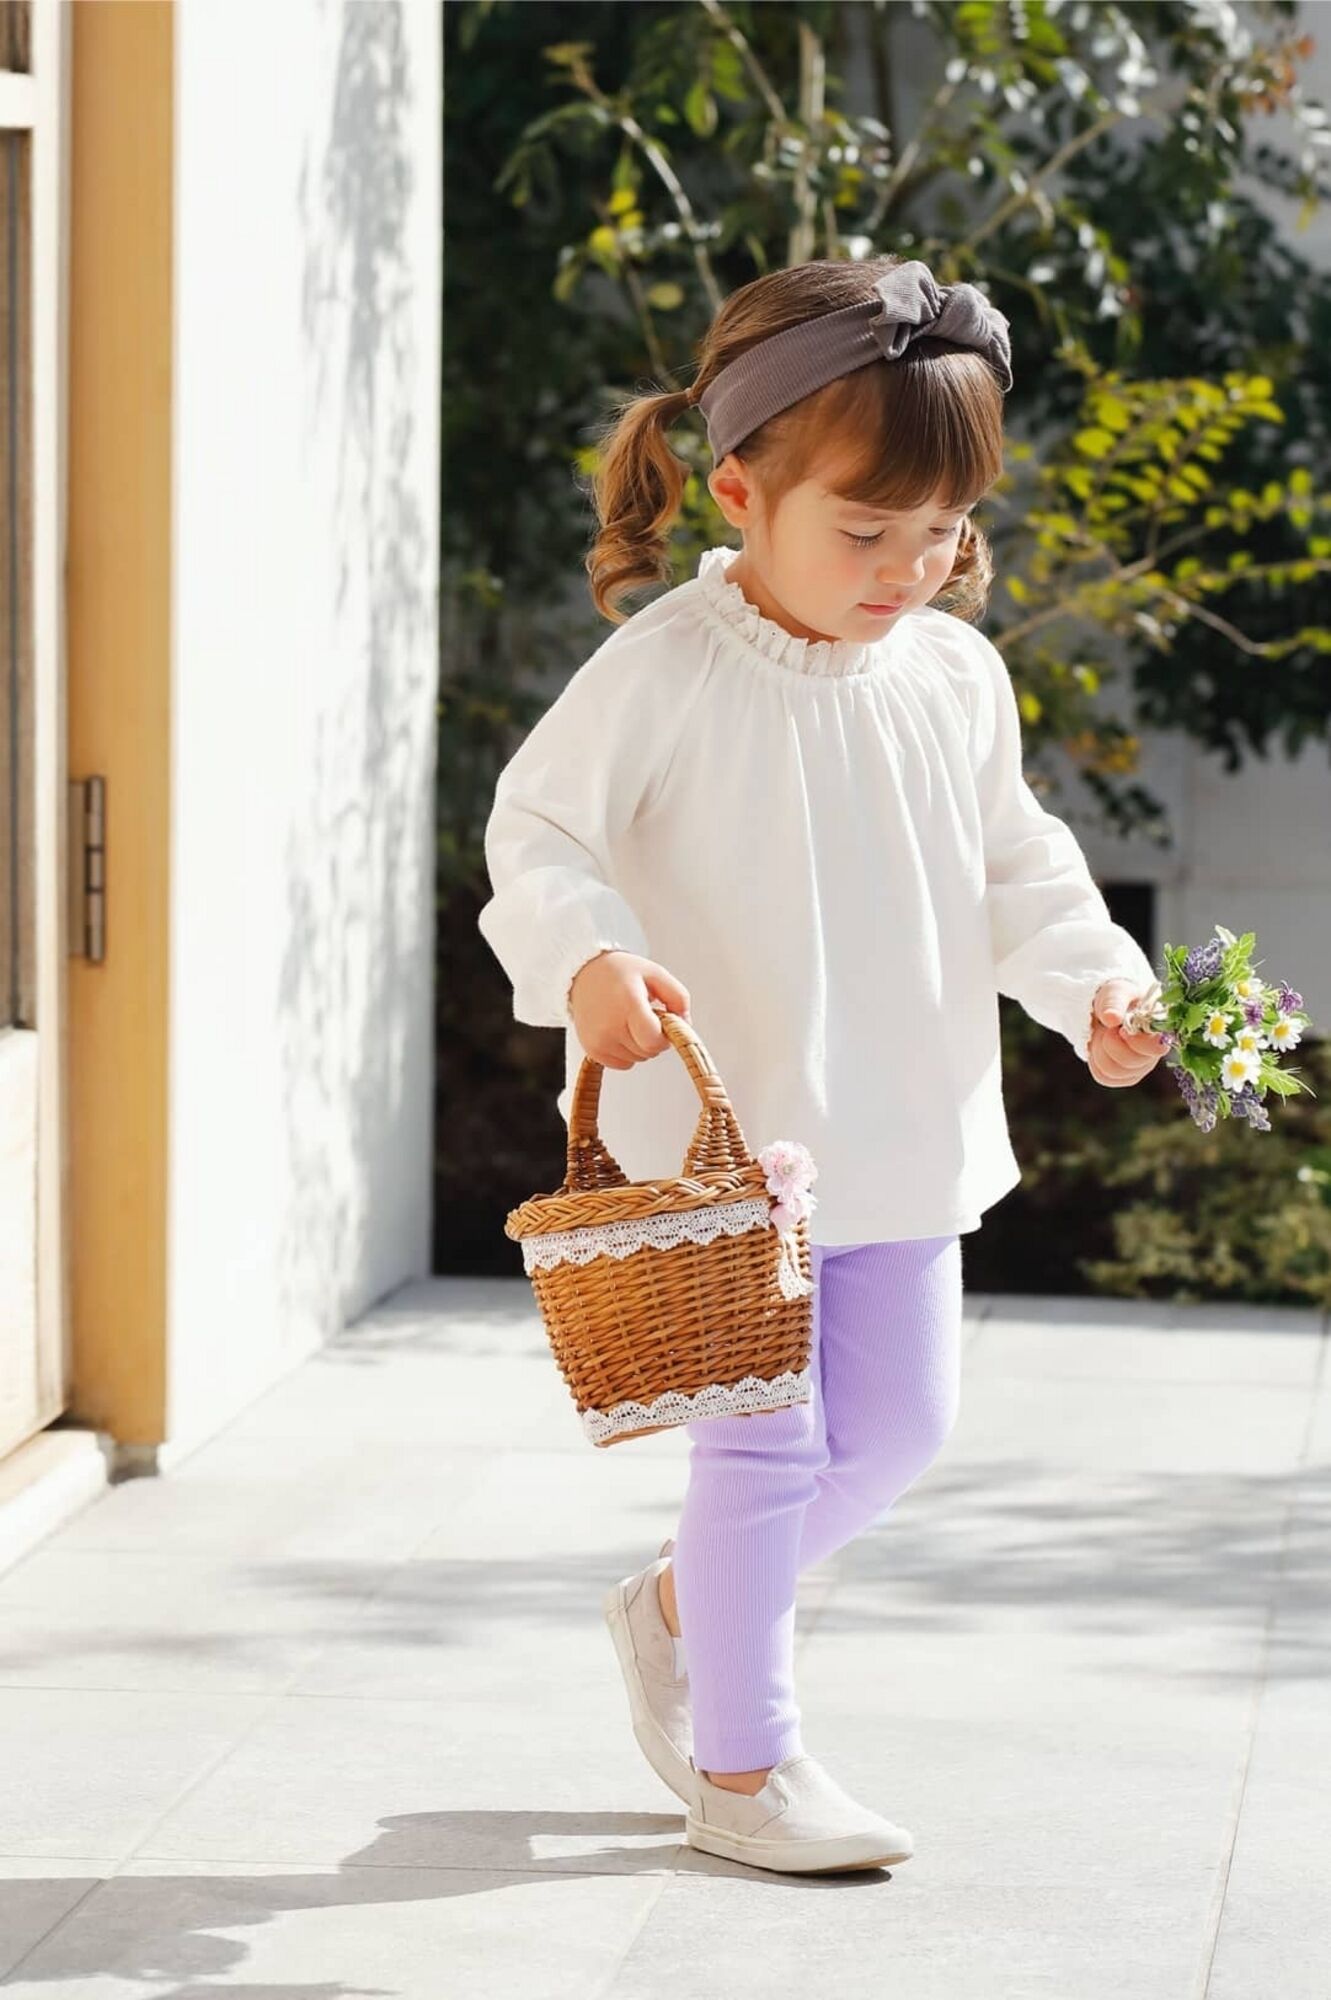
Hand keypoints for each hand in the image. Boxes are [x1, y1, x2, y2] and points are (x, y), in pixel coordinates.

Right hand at [567, 951, 691, 1069]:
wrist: (583, 974)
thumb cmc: (619, 972)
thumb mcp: (655, 973)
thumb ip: (678, 996)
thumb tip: (685, 1024)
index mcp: (628, 1004)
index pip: (654, 1040)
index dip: (664, 1036)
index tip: (662, 1022)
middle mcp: (610, 1025)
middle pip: (648, 1051)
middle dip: (654, 1038)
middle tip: (644, 1015)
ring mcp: (599, 1041)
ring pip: (637, 1059)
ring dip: (640, 1045)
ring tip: (629, 1020)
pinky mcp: (592, 1050)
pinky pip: (623, 1064)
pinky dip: (627, 1052)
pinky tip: (620, 1031)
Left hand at [1087, 977, 1169, 1087]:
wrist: (1111, 1006)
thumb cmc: (1120, 996)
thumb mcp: (1116, 991)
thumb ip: (1115, 1002)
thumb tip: (1111, 1018)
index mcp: (1159, 1031)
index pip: (1155, 1047)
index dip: (1134, 1041)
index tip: (1121, 1028)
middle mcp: (1153, 1053)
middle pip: (1130, 1062)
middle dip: (1110, 1042)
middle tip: (1109, 1027)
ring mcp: (1138, 1066)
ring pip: (1113, 1071)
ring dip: (1100, 1050)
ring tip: (1104, 1033)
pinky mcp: (1123, 1075)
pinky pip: (1104, 1076)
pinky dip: (1095, 1060)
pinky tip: (1100, 1046)